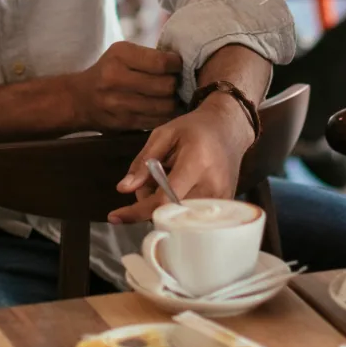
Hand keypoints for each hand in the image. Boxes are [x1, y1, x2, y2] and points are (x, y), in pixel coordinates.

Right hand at [67, 42, 182, 132]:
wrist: (80, 99)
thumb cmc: (109, 70)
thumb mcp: (121, 52)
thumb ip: (149, 55)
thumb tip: (183, 63)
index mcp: (119, 56)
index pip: (162, 62)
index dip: (176, 65)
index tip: (176, 65)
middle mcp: (116, 79)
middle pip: (166, 86)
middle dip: (176, 84)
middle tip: (176, 82)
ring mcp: (119, 104)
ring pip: (165, 106)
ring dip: (174, 101)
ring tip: (172, 95)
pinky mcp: (125, 123)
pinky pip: (158, 121)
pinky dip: (167, 115)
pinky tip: (165, 108)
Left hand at [110, 93, 252, 223]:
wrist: (229, 130)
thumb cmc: (195, 129)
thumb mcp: (164, 135)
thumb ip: (143, 162)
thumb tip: (123, 189)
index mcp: (196, 162)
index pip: (164, 198)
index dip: (137, 210)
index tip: (115, 216)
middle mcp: (212, 185)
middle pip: (169, 211)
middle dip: (148, 202)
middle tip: (148, 180)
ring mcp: (221, 199)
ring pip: (178, 218)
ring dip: (162, 205)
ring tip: (166, 180)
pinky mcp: (224, 208)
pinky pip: (190, 217)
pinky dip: (176, 207)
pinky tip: (179, 188)